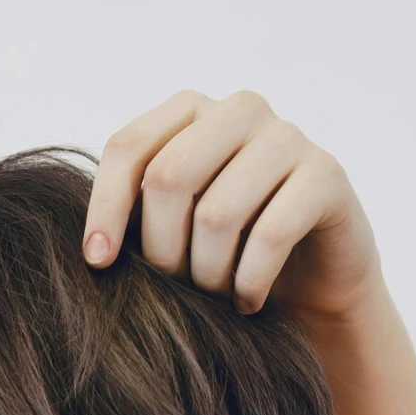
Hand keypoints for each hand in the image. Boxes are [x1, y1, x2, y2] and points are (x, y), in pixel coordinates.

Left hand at [84, 89, 379, 324]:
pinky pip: (270, 234)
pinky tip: (246, 303)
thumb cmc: (224, 257)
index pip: (129, 146)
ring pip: (218, 213)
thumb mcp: (169, 233)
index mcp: (190, 113)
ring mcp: (288, 137)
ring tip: (213, 298)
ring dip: (207, 274)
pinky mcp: (328, 175)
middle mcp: (239, 111)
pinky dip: (249, 282)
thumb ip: (133, 216)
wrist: (310, 287)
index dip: (106, 208)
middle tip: (174, 288)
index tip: (99, 263)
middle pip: (169, 177)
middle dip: (162, 249)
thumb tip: (87, 248)